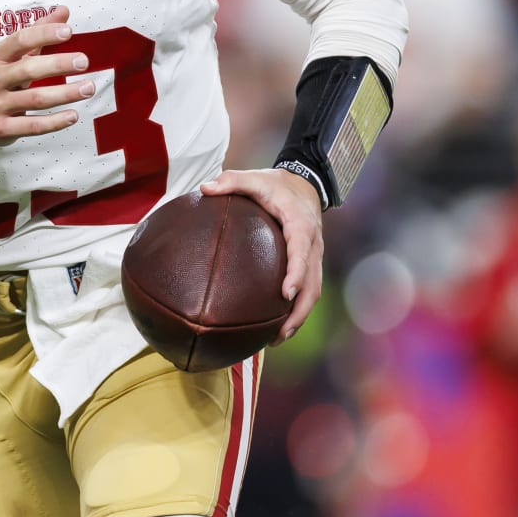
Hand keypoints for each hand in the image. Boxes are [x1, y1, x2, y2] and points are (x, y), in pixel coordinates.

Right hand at [0, 6, 91, 146]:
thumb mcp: (10, 55)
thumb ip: (38, 33)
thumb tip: (63, 11)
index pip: (20, 40)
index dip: (44, 34)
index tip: (68, 31)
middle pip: (28, 69)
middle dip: (58, 64)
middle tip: (84, 61)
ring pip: (35, 99)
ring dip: (65, 93)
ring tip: (88, 88)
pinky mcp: (1, 128)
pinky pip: (33, 125)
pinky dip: (55, 122)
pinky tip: (73, 115)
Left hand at [200, 167, 323, 340]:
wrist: (305, 185)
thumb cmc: (276, 184)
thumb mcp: (255, 177)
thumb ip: (231, 181)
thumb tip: (203, 187)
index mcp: (301, 226)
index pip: (302, 253)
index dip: (296, 274)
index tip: (286, 294)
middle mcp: (313, 246)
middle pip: (313, 285)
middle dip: (300, 311)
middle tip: (280, 333)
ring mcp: (314, 257)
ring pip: (313, 293)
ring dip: (298, 317)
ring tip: (276, 339)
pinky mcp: (310, 264)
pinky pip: (307, 290)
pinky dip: (295, 310)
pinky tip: (274, 325)